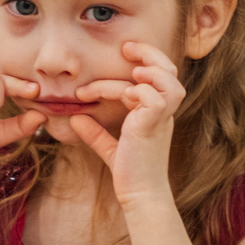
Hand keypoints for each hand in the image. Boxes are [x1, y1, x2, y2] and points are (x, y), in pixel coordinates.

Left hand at [64, 40, 182, 208]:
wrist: (140, 196)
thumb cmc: (130, 175)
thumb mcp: (110, 149)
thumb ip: (95, 133)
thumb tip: (75, 119)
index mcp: (156, 113)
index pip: (159, 76)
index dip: (144, 60)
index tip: (124, 52)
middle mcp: (163, 113)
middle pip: (170, 70)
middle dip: (149, 53)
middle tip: (126, 48)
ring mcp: (161, 119)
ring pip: (169, 80)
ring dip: (149, 70)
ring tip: (131, 72)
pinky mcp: (154, 126)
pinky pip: (153, 97)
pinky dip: (138, 91)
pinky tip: (126, 96)